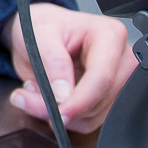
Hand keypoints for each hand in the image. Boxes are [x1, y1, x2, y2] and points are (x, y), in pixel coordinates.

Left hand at [0, 3, 136, 132]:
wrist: (40, 32)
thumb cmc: (42, 25)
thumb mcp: (38, 33)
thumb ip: (52, 61)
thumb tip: (63, 94)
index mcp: (110, 35)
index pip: (102, 77)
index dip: (79, 101)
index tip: (59, 114)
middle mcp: (120, 60)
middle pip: (97, 102)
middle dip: (61, 107)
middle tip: (27, 96)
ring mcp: (116, 82)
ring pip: (91, 117)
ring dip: (58, 113)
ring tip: (35, 90)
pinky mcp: (107, 99)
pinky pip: (87, 121)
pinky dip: (64, 117)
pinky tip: (48, 98)